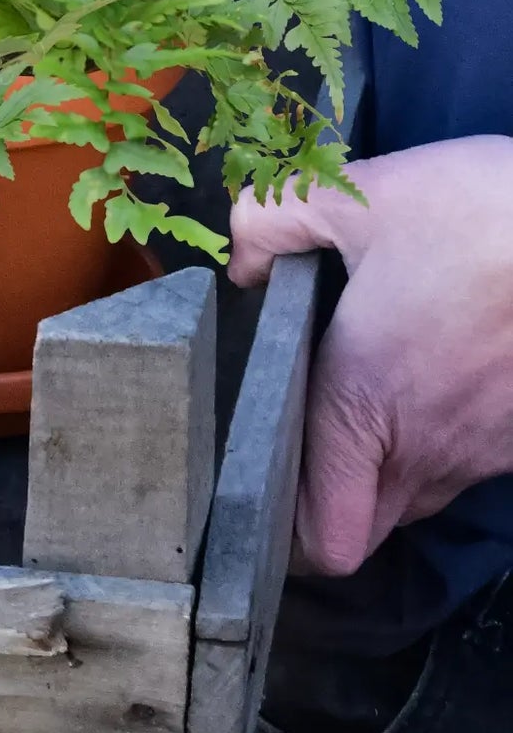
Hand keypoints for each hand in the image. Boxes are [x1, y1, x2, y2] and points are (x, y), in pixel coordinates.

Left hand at [229, 136, 512, 573]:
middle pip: (370, 523)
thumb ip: (268, 223)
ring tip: (373, 380)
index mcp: (363, 404)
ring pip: (423, 489)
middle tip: (302, 431)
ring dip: (391, 459)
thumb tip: (243, 263)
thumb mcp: (351, 195)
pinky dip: (447, 430)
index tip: (261, 493)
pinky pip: (473, 457)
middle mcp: (428, 445)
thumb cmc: (475, 213)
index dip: (286, 535)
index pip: (326, 537)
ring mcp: (490, 446)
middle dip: (332, 497)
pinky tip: (436, 362)